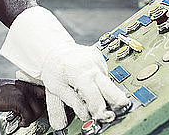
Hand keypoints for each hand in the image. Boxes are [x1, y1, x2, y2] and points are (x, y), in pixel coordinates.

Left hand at [0, 6, 129, 129]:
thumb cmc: (53, 69)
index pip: (97, 100)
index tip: (98, 118)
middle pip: (115, 92)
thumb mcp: (57, 89)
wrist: (54, 51)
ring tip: (89, 93)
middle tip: (106, 113)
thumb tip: (85, 116)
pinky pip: (106, 77)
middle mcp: (94, 66)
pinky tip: (90, 83)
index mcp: (81, 74)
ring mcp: (99, 61)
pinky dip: (100, 84)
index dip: (98, 112)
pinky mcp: (101, 59)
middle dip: (114, 105)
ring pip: (111, 85)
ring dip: (104, 94)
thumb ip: (72, 103)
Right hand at [0, 77, 45, 126]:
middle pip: (44, 103)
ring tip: (24, 120)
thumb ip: (24, 94)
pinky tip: (20, 123)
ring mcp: (25, 95)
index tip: (41, 110)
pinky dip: (25, 122)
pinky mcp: (20, 102)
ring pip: (38, 111)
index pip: (44, 93)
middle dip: (39, 112)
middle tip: (32, 117)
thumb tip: (29, 106)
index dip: (45, 102)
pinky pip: (29, 117)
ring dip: (32, 119)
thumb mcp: (15, 89)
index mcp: (28, 84)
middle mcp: (29, 88)